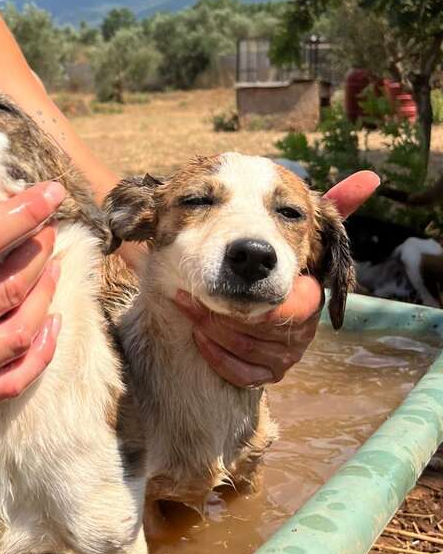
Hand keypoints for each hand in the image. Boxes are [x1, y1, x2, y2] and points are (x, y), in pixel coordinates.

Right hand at [0, 120, 63, 419]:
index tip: (49, 193)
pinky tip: (50, 325)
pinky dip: (39, 355)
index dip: (20, 215)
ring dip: (45, 298)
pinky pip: (9, 383)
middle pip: (6, 287)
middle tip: (51, 228)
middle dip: (38, 252)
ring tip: (55, 268)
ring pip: (16, 335)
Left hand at [175, 171, 380, 387]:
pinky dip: (216, 357)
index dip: (250, 296)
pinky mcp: (264, 375)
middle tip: (185, 290)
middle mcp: (302, 331)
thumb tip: (369, 178)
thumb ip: (330, 210)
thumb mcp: (295, 232)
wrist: (246, 298)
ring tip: (183, 303)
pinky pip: (241, 375)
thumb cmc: (271, 260)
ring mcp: (284, 356)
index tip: (212, 272)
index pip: (286, 307)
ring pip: (245, 352)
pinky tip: (196, 337)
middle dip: (219, 311)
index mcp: (310, 299)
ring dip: (208, 329)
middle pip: (258, 332)